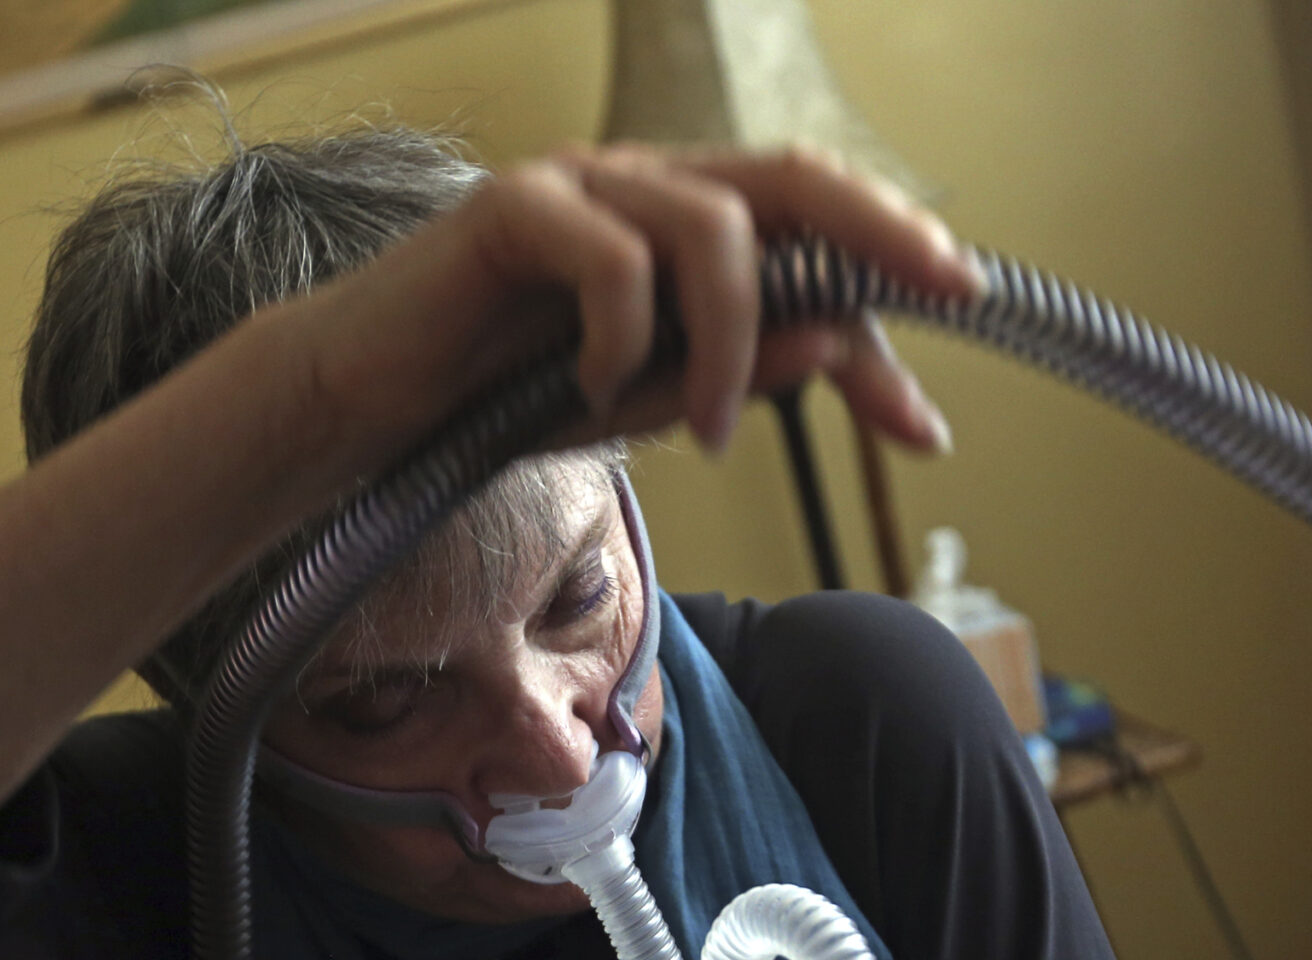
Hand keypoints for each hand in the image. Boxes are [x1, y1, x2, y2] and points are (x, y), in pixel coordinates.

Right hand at [278, 141, 982, 468]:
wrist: (371, 412)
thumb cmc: (503, 398)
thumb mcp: (647, 401)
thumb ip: (737, 370)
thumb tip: (839, 343)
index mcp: (685, 224)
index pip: (814, 232)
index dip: (887, 299)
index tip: (926, 417)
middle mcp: (644, 185)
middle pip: (793, 176)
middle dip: (879, 234)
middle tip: (940, 292)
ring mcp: (581, 185)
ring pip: (712, 225)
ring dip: (731, 341)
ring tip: (710, 431)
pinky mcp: (514, 207)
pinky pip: (613, 259)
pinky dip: (623, 339)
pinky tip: (590, 392)